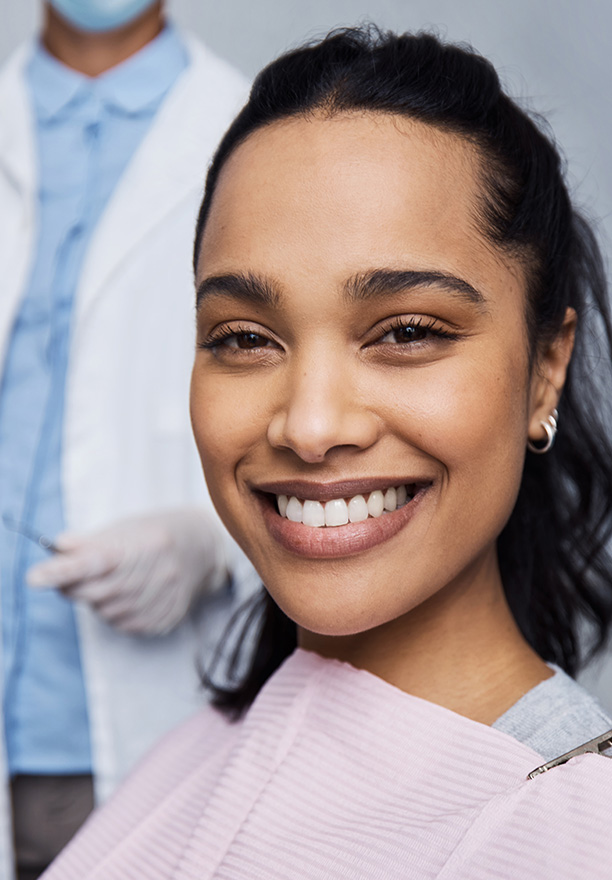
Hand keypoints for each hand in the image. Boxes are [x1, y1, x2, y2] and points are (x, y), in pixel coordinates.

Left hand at [26, 509, 227, 634]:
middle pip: (95, 591)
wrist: (205, 548)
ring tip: (112, 580)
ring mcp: (164, 600)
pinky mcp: (165, 619)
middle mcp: (158, 574)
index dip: (63, 570)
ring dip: (96, 599)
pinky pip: (122, 624)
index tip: (35, 577)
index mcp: (146, 545)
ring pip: (106, 611)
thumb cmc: (158, 533)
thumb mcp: (127, 527)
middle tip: (69, 575)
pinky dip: (114, 611)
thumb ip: (91, 540)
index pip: (96, 561)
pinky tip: (127, 595)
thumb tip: (57, 548)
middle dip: (72, 585)